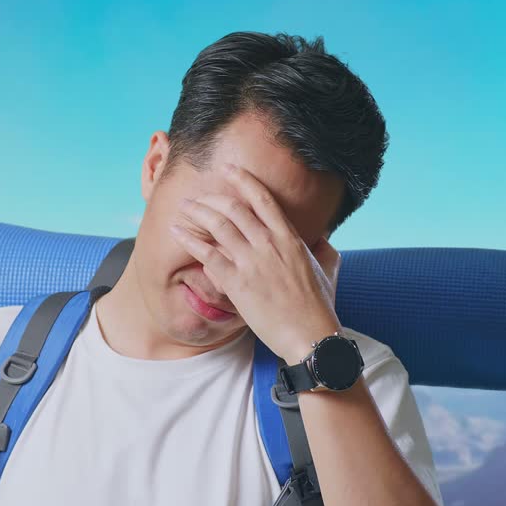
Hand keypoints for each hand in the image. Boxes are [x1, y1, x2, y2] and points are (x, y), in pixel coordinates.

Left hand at [169, 162, 342, 363]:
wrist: (311, 336)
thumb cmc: (320, 307)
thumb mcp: (329, 270)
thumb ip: (324, 249)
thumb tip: (322, 238)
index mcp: (290, 238)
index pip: (263, 200)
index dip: (244, 180)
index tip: (229, 169)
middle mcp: (270, 244)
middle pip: (235, 208)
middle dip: (212, 197)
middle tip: (198, 196)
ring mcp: (253, 263)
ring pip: (219, 225)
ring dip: (198, 212)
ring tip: (184, 208)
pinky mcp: (238, 283)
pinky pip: (208, 254)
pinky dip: (190, 240)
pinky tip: (177, 233)